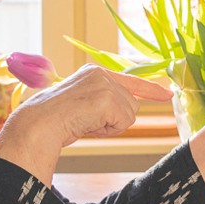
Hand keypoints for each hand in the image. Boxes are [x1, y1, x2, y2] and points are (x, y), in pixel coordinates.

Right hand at [0, 65, 171, 179]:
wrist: (38, 124)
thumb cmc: (54, 120)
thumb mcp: (82, 103)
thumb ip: (103, 102)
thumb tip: (130, 108)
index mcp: (93, 72)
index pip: (130, 80)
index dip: (150, 89)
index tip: (167, 93)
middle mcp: (101, 73)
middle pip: (131, 104)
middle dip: (115, 120)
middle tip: (88, 123)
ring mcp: (104, 84)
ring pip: (129, 114)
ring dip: (110, 126)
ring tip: (86, 123)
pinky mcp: (107, 98)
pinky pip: (124, 123)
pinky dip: (108, 131)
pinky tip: (88, 125)